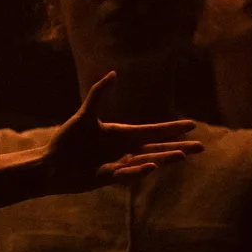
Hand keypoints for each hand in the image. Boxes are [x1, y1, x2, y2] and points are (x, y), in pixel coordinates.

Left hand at [39, 73, 205, 192]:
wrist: (51, 164)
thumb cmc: (66, 140)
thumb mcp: (84, 116)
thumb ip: (98, 95)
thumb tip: (113, 74)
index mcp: (122, 134)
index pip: (153, 131)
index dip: (172, 128)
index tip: (192, 124)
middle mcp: (124, 150)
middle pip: (157, 148)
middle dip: (178, 146)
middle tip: (200, 147)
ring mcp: (118, 164)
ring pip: (147, 161)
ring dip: (165, 158)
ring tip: (183, 155)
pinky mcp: (108, 177)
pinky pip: (127, 174)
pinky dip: (139, 170)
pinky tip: (152, 166)